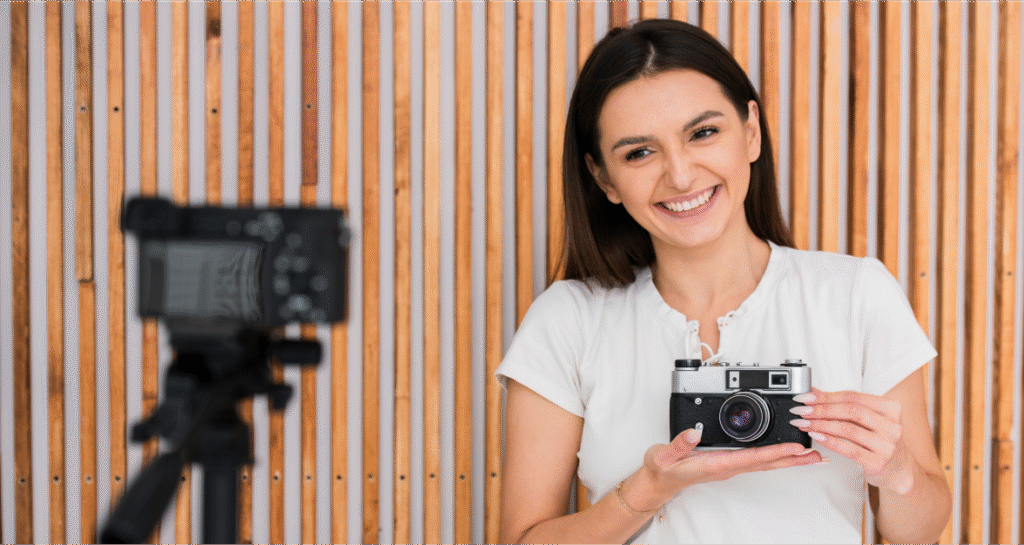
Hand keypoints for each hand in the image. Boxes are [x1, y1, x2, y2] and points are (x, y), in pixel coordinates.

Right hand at [621, 427, 824, 511]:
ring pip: (765, 463)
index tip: (795, 447)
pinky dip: (775, 456)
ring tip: (810, 455)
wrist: (658, 482)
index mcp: (716, 464)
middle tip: (817, 455)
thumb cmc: (662, 469)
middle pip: (767, 463)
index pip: (751, 457)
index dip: (775, 452)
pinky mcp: (728, 463)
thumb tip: (694, 432)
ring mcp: (729, 466)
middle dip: (793, 459)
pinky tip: (784, 453)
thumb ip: (678, 444)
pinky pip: (758, 460)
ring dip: (789, 459)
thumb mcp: (664, 456)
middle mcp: (727, 466)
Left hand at [789, 387, 915, 493]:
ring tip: (805, 423)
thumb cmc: (880, 441)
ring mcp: (887, 445)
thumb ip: (844, 406)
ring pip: (848, 429)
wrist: (900, 471)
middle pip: (851, 411)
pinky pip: (849, 449)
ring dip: (822, 425)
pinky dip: (830, 441)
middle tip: (802, 411)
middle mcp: (892, 426)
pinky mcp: (878, 463)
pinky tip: (816, 436)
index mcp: (891, 408)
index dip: (827, 396)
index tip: (806, 397)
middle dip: (822, 410)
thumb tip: (813, 392)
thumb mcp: (868, 420)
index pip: (854, 397)